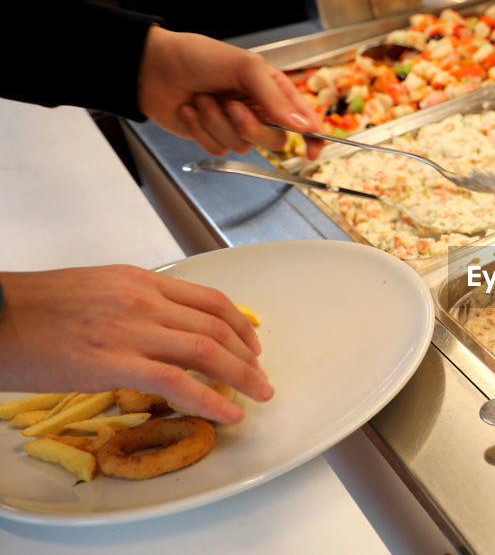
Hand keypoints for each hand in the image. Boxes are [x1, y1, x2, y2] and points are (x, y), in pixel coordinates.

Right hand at [0, 266, 271, 423]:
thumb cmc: (34, 309)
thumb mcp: (94, 289)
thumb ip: (132, 304)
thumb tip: (159, 327)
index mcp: (140, 281)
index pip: (208, 300)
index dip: (239, 325)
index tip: (251, 344)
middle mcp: (144, 300)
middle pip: (216, 326)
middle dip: (247, 355)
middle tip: (261, 376)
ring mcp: (132, 330)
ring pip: (207, 351)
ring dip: (241, 376)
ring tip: (258, 395)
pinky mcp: (116, 363)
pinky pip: (178, 383)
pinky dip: (211, 399)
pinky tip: (228, 414)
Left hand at [137, 26, 324, 158]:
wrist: (152, 66)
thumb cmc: (198, 57)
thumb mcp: (244, 68)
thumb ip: (275, 97)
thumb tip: (302, 126)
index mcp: (272, 90)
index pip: (303, 119)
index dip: (313, 137)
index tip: (314, 151)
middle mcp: (257, 110)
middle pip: (274, 140)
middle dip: (250, 127)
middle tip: (231, 106)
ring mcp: (234, 126)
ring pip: (242, 146)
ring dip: (217, 123)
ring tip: (202, 99)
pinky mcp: (212, 137)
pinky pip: (218, 149)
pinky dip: (201, 131)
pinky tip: (190, 110)